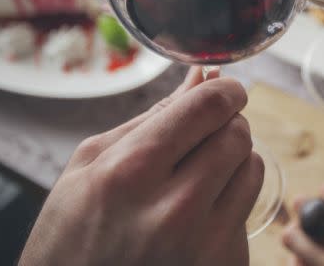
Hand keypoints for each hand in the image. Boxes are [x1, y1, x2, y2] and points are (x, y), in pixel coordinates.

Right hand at [19, 68, 262, 265]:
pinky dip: (230, 201)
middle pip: (238, 134)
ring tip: (196, 176)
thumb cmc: (71, 235)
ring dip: (233, 161)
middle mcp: (174, 210)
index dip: (224, 89)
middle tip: (202, 134)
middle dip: (226, 123)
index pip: (208, 107)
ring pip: (253, 168)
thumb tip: (201, 77)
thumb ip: (151, 117)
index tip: (224, 89)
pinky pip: (249, 210)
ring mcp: (204, 245)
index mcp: (131, 172)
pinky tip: (196, 216)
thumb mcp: (90, 164)